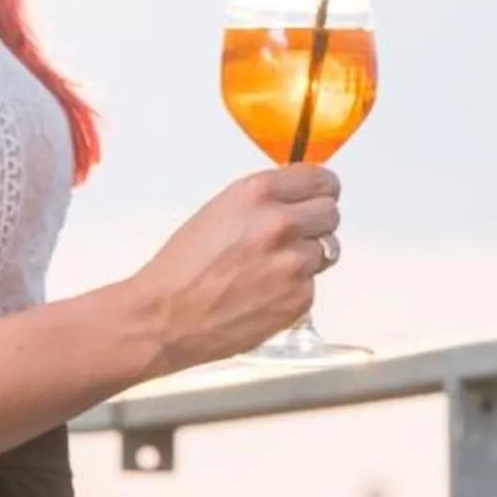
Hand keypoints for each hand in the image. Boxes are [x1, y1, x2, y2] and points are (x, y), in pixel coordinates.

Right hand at [131, 165, 341, 373]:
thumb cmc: (183, 268)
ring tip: (269, 269)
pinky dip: (295, 289)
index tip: (320, 195)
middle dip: (316, 223)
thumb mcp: (221, 211)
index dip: (321, 190)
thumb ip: (264, 201)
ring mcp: (294, 262)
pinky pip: (312, 285)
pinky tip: (264, 293)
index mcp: (258, 194)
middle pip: (331, 213)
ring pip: (327, 250)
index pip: (321, 179)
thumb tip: (296, 197)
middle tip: (293, 237)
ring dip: (306, 257)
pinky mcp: (299, 297)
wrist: (165, 317)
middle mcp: (280, 223)